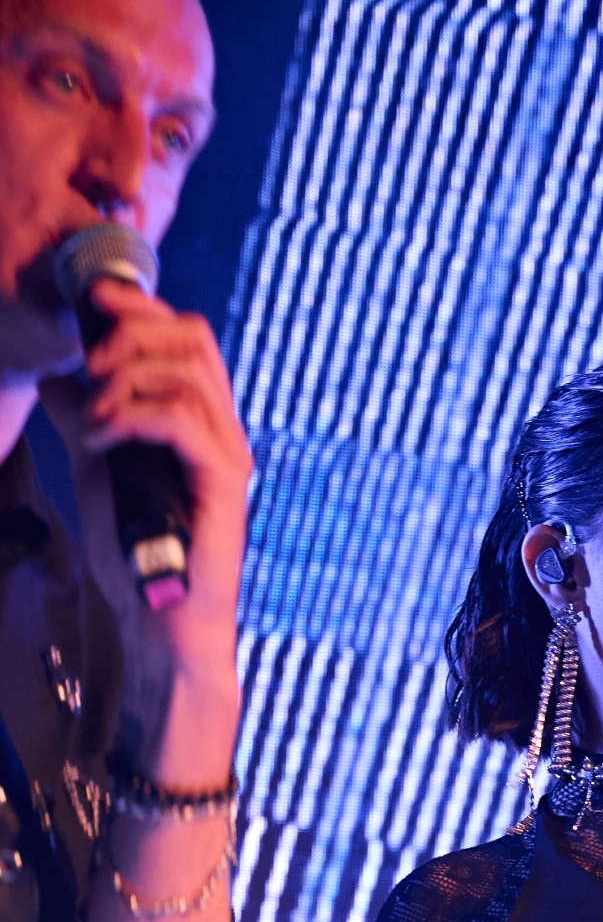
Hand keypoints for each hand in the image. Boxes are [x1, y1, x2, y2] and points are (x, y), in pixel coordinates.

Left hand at [40, 275, 251, 778]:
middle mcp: (223, 431)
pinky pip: (180, 420)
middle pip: (193, 338)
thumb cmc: (134, 557)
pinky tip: (99, 437)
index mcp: (199, 422)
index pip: (184, 337)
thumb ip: (85, 418)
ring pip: (187, 372)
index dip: (141, 306)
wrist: (157, 624)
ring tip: (90, 416)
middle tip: (88, 365)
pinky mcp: (223, 484)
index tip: (94, 298)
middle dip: (131, 332)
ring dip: (124, 378)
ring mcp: (227, 456)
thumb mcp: (96, 469)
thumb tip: (57, 375)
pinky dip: (130, 415)